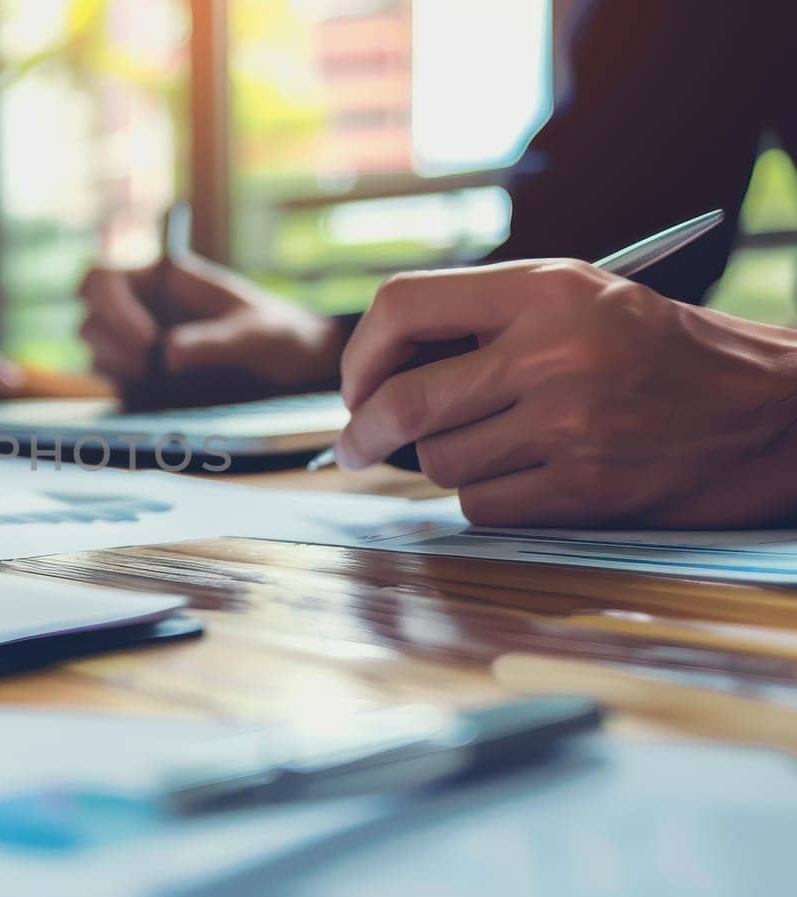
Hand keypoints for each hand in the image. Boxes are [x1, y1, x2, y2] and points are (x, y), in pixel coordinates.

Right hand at [78, 255, 343, 407]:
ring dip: (117, 367)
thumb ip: (215, 341)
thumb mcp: (258, 333)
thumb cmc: (281, 335)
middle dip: (110, 342)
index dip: (112, 306)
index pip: (103, 278)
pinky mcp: (142, 378)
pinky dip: (126, 391)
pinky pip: (113, 383)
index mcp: (162, 280)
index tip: (147, 338)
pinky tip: (158, 397)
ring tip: (158, 383)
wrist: (297, 368)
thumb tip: (168, 355)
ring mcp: (138, 344)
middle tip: (147, 367)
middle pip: (88, 316)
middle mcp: (142, 308)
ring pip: (95, 351)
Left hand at [336, 260, 796, 527]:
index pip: (403, 306)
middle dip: (362, 433)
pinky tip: (526, 476)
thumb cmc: (655, 350)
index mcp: (544, 290)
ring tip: (489, 445)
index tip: (357, 386)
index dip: (360, 353)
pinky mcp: (586, 490)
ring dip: (443, 464)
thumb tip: (375, 376)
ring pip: (440, 463)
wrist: (767, 410)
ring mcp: (570, 426)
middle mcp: (553, 353)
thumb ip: (483, 322)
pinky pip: (482, 506)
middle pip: (404, 403)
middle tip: (352, 448)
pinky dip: (486, 498)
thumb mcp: (576, 299)